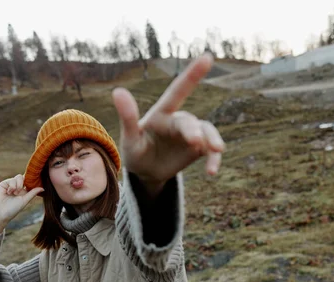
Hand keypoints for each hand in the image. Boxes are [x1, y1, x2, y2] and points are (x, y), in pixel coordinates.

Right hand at [0, 174, 42, 239]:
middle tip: (20, 191)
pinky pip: (11, 179)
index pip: (29, 183)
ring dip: (18, 185)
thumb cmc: (13, 209)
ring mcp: (10, 185)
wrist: (0, 212)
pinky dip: (12, 186)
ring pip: (19, 177)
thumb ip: (33, 193)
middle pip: (25, 177)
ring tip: (14, 193)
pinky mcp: (4, 184)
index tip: (35, 180)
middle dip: (24, 182)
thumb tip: (43, 188)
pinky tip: (9, 192)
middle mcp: (17, 188)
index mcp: (24, 192)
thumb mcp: (25, 200)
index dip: (32, 180)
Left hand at [112, 54, 224, 195]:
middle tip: (194, 142)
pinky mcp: (199, 149)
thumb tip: (117, 90)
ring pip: (207, 132)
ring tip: (216, 151)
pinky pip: (210, 151)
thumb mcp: (130, 139)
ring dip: (212, 140)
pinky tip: (212, 172)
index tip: (207, 57)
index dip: (192, 74)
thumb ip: (128, 117)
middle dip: (193, 130)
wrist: (147, 172)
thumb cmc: (135, 152)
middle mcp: (179, 121)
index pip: (177, 91)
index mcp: (162, 114)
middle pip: (190, 121)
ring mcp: (191, 134)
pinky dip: (213, 159)